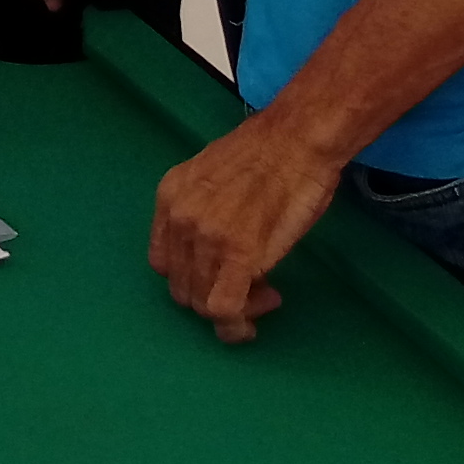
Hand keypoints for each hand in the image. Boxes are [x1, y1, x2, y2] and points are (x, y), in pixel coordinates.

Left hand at [148, 115, 340, 343]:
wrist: (299, 137)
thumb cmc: (271, 153)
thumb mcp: (213, 178)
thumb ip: (203, 214)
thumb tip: (214, 253)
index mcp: (169, 196)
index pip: (164, 263)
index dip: (194, 279)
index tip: (224, 275)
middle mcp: (179, 218)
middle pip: (182, 288)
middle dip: (215, 298)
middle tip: (253, 289)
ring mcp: (206, 236)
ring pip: (202, 303)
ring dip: (235, 310)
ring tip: (266, 296)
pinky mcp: (239, 252)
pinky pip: (225, 308)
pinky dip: (238, 326)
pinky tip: (258, 313)